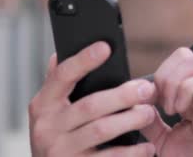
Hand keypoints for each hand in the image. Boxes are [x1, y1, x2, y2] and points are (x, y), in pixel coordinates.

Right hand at [29, 42, 156, 156]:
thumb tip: (58, 54)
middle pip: (90, 105)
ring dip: (130, 120)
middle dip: (122, 96)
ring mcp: (60, 151)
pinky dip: (131, 153)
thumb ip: (56, 85)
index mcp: (43, 105)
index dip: (83, 60)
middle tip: (148, 89)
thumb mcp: (49, 112)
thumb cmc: (57, 138)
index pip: (62, 76)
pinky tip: (147, 147)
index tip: (106, 47)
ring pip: (101, 130)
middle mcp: (47, 127)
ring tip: (149, 113)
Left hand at [141, 47, 192, 156]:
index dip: (158, 77)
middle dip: (164, 74)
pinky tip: (181, 111)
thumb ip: (151, 122)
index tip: (148, 102)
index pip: (175, 63)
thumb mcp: (165, 141)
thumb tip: (136, 104)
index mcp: (192, 96)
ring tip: (171, 108)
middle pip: (184, 56)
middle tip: (161, 102)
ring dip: (173, 82)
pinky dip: (185, 92)